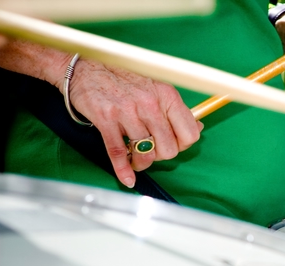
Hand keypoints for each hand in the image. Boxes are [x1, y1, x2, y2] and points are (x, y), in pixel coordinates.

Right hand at [65, 58, 200, 188]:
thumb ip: (176, 110)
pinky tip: (127, 178)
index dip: (182, 146)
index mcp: (167, 96)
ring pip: (146, 154)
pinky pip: (118, 153)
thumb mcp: (156, 88)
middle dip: (161, 155)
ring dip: (142, 162)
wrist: (85, 67)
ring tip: (135, 157)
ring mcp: (128, 111)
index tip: (173, 145)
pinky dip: (123, 170)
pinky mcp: (106, 119)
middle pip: (169, 149)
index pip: (190, 134)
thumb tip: (199, 126)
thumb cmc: (124, 80)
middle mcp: (150, 103)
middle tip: (151, 150)